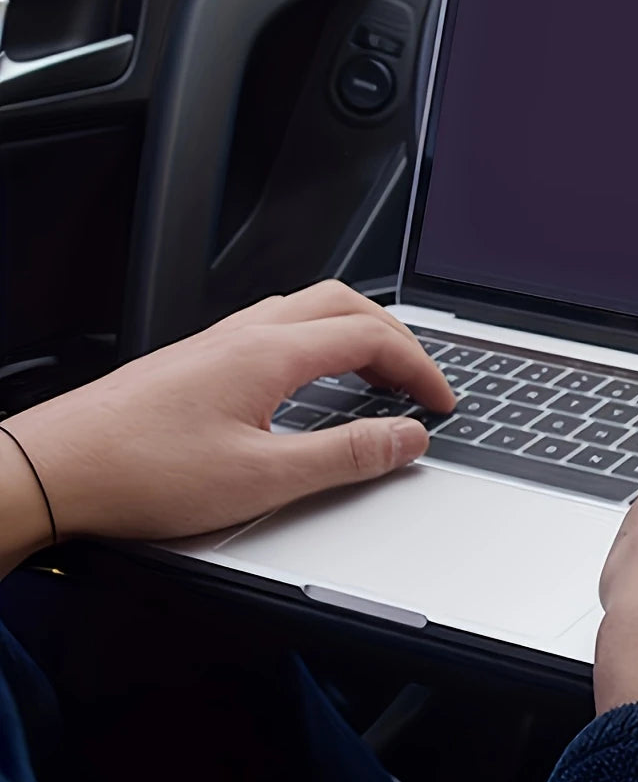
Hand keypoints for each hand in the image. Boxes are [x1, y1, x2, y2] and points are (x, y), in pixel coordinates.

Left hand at [0, 282, 454, 558]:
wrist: (53, 469)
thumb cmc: (140, 471)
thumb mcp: (263, 478)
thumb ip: (345, 455)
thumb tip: (405, 438)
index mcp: (270, 353)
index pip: (372, 337)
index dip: (420, 367)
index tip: (441, 402)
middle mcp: (246, 334)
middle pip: (346, 304)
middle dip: (397, 337)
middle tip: (420, 381)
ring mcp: (220, 341)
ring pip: (310, 309)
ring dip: (358, 333)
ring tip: (379, 375)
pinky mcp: (200, 358)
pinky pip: (279, 327)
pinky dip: (321, 342)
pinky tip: (314, 379)